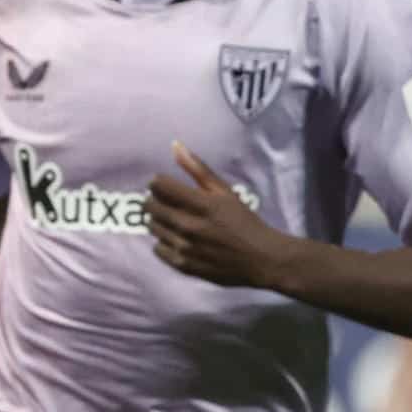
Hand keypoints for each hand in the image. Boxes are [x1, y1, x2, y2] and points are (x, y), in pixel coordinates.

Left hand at [146, 142, 291, 288]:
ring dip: (158, 220)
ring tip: (173, 219)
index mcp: (202, 204)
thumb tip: (174, 145)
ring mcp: (185, 247)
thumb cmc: (243, 221)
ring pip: (152, 227)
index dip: (158, 182)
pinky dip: (163, 242)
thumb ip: (198, 169)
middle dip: (154, 200)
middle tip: (166, 201)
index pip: (159, 186)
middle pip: (151, 206)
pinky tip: (176, 238)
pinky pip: (157, 248)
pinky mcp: (183, 265)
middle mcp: (190, 226)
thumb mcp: (224, 191)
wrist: (261, 259)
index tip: (164, 184)